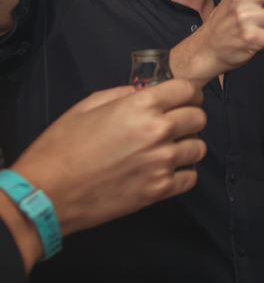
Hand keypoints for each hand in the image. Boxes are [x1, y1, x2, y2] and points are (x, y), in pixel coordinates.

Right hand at [12, 79, 206, 242]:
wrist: (45, 193)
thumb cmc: (60, 150)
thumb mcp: (87, 106)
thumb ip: (122, 94)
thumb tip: (144, 92)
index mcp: (141, 106)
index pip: (187, 89)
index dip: (188, 92)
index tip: (185, 98)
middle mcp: (157, 132)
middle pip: (198, 117)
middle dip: (189, 117)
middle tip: (176, 123)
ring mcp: (160, 162)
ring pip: (198, 147)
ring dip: (187, 145)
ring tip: (169, 148)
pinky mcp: (158, 190)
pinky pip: (190, 178)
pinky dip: (183, 173)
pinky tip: (166, 170)